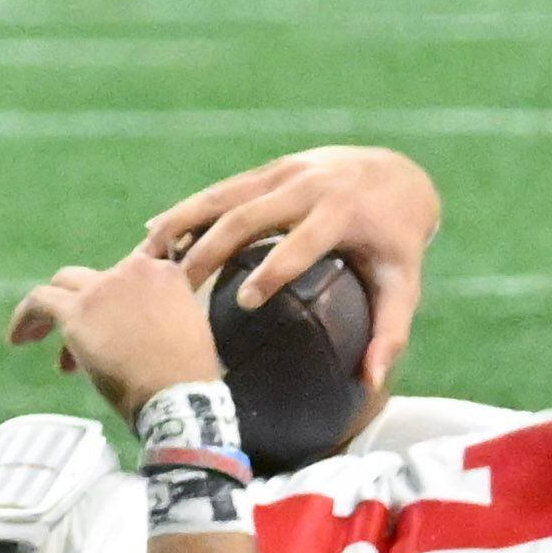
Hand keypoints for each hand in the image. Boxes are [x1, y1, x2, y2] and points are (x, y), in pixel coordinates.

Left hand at [8, 252, 223, 419]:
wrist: (179, 395)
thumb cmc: (187, 377)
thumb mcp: (184, 330)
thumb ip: (157, 315)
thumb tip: (125, 328)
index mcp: (165, 273)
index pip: (127, 278)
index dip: (114, 306)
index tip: (112, 332)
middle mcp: (134, 270)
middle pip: (94, 281)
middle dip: (85, 309)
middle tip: (80, 343)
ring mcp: (104, 286)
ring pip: (65, 284)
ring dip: (52, 311)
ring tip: (35, 337)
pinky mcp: (78, 309)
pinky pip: (40, 301)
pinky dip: (25, 317)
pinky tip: (18, 338)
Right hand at [146, 145, 438, 391]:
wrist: (396, 174)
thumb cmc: (397, 242)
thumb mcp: (403, 282)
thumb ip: (389, 331)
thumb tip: (370, 383)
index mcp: (340, 212)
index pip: (300, 243)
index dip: (272, 271)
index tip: (243, 303)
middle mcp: (305, 186)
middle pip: (247, 216)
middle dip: (209, 250)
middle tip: (178, 289)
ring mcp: (282, 172)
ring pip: (222, 196)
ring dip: (182, 224)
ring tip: (147, 256)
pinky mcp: (268, 169)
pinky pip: (221, 191)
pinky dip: (187, 211)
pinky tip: (156, 232)